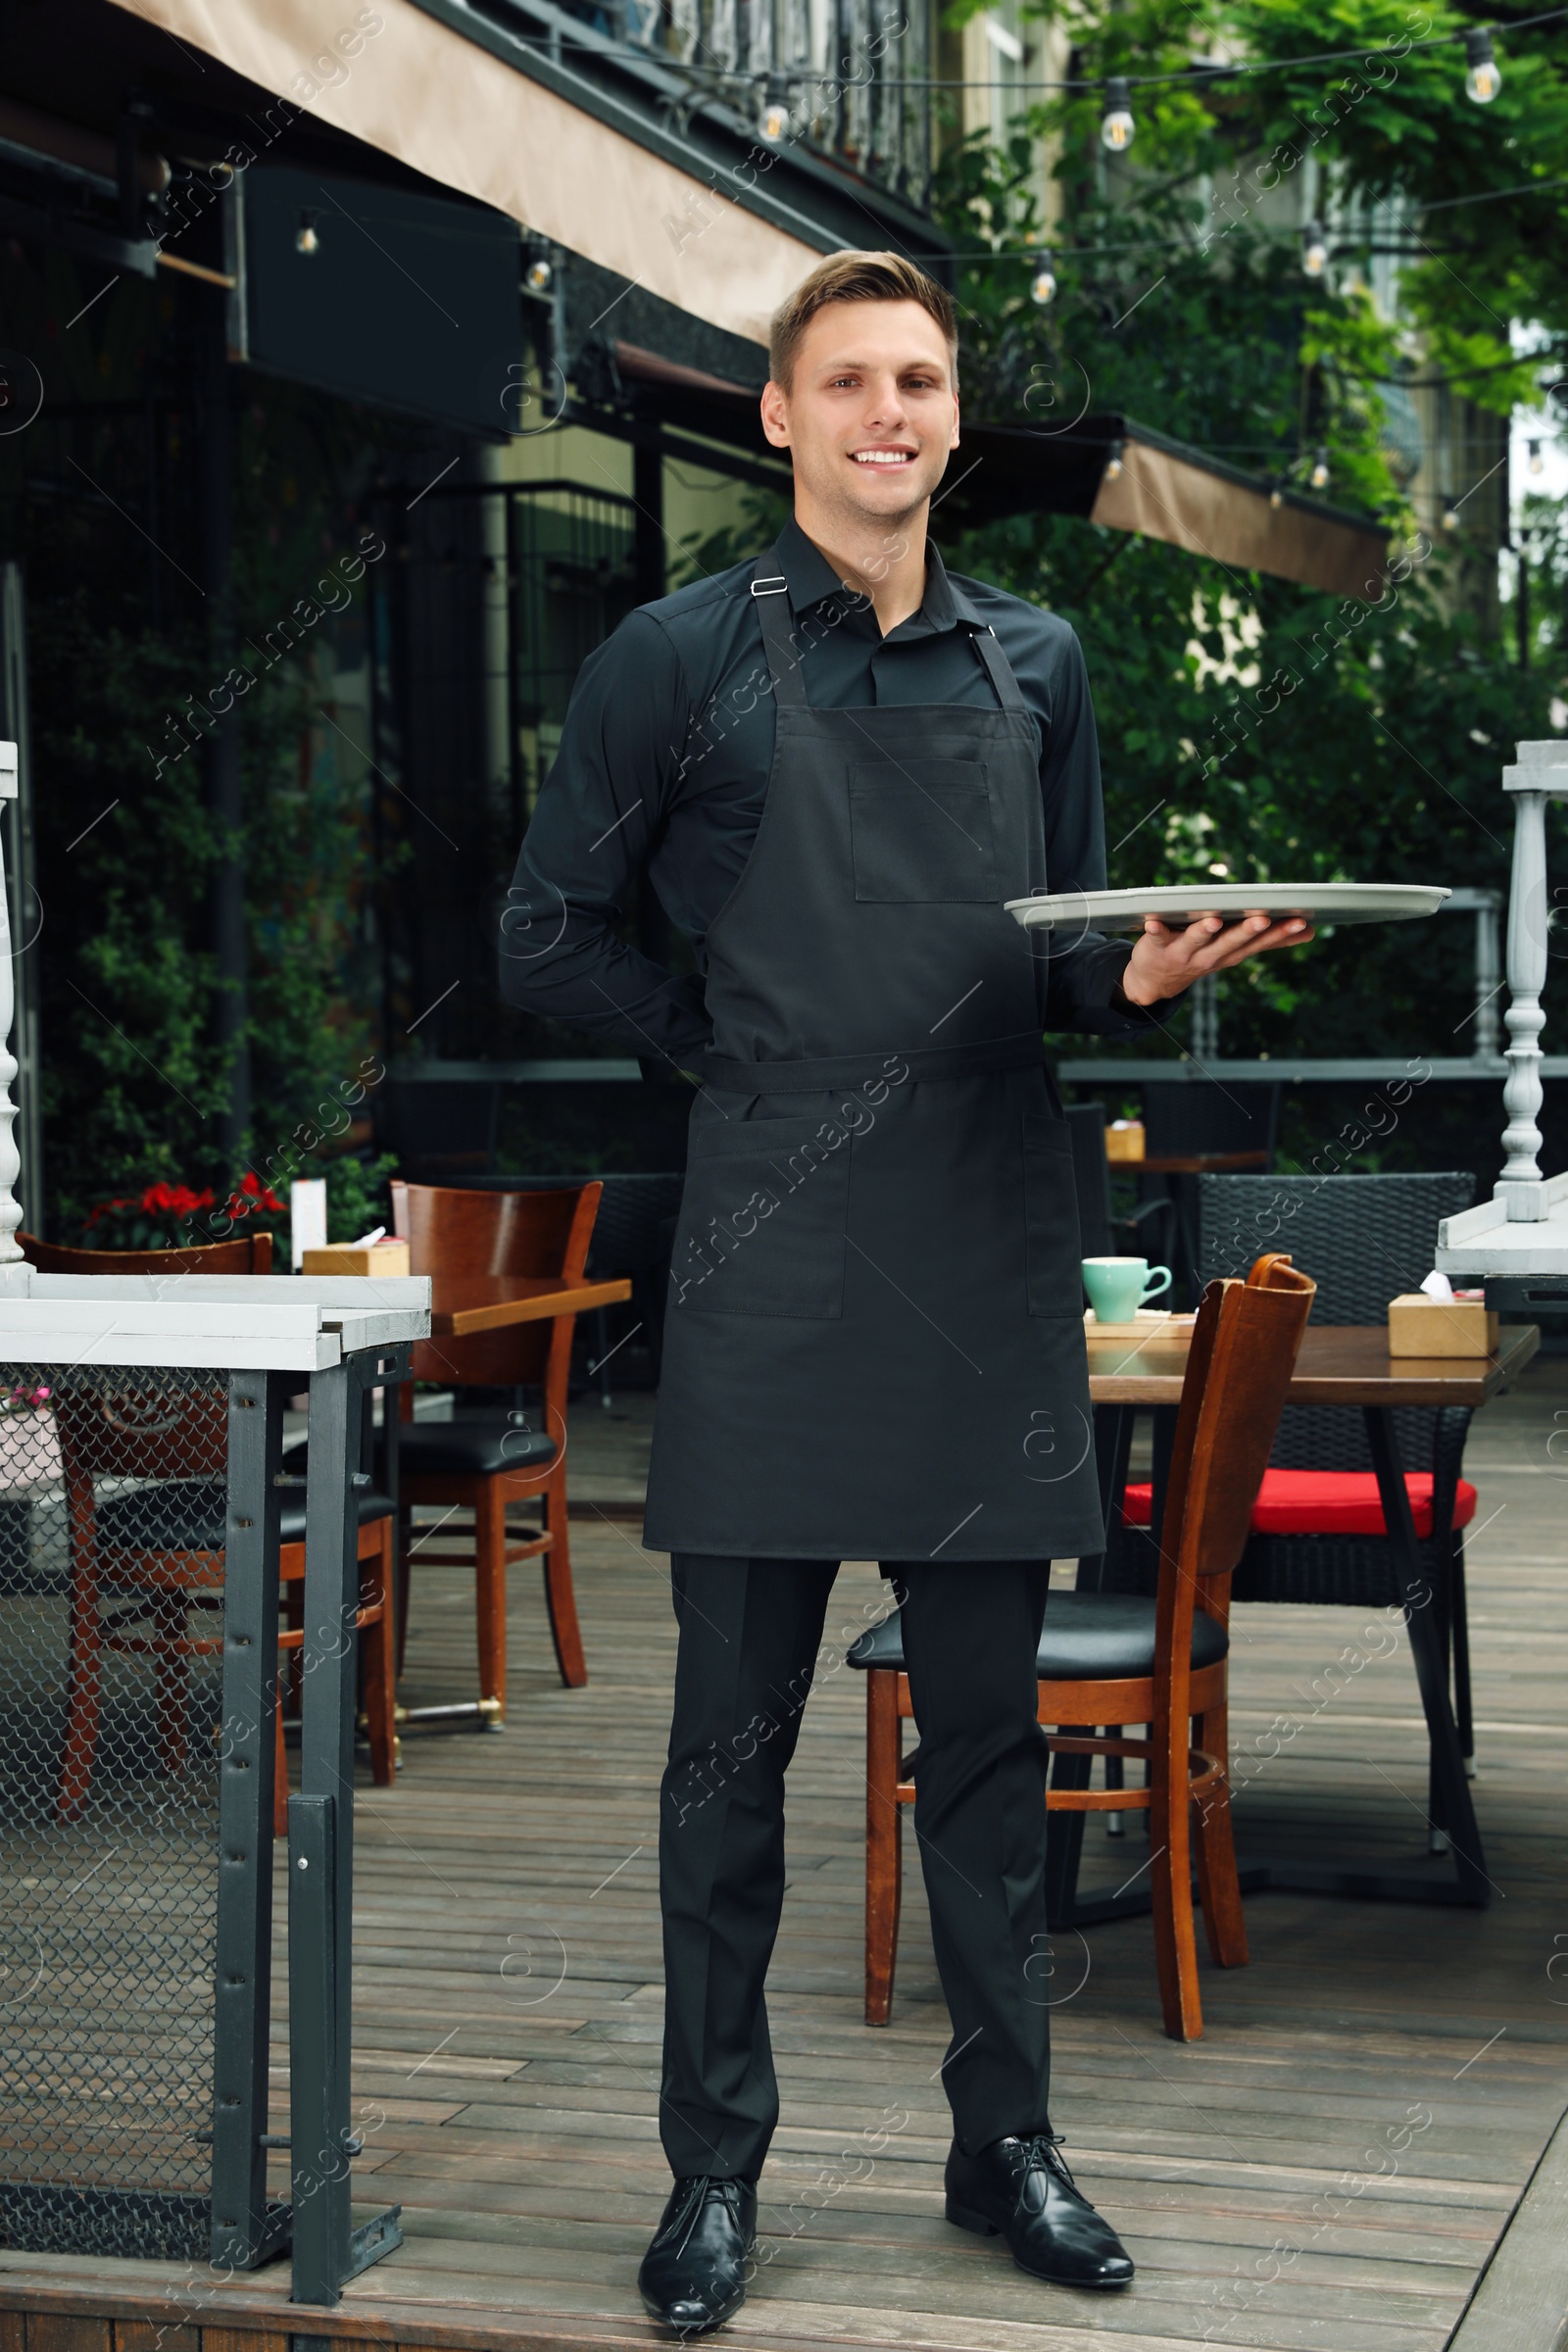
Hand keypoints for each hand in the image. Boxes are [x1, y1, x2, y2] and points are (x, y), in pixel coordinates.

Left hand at [1119, 911, 1314, 1007]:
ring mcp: (1184, 953)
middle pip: (1231, 943)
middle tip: (1263, 918)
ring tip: (1212, 921)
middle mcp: (1210, 956)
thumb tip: (1309, 931)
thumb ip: (1269, 939)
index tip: (1300, 921)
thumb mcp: (1237, 950)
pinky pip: (1157, 937)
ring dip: (1205, 932)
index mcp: (1231, 953)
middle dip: (1248, 931)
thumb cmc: (1202, 956)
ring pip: (1197, 941)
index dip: (1280, 933)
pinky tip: (1154, 921)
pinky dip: (1155, 930)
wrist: (1155, 982)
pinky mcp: (1158, 946)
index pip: (1259, 943)